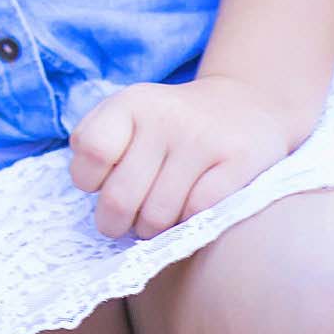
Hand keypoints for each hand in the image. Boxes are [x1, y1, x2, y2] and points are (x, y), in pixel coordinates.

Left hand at [68, 76, 300, 238]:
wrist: (247, 104)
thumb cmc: (171, 122)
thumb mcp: (128, 114)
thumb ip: (97, 141)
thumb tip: (86, 185)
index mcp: (130, 103)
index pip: (91, 150)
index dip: (88, 179)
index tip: (99, 186)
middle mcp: (165, 117)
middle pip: (120, 195)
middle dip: (114, 222)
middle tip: (121, 224)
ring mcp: (203, 140)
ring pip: (158, 214)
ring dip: (150, 230)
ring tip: (153, 222)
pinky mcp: (239, 162)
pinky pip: (198, 214)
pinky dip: (186, 225)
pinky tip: (185, 217)